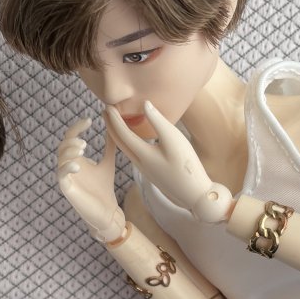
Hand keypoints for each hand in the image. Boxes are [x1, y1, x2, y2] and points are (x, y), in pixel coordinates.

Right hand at [57, 118, 125, 241]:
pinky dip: (67, 168)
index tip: (90, 120)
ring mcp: (67, 177)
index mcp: (76, 158)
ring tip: (82, 149)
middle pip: (63, 147)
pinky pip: (62, 176)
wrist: (107, 211)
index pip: (71, 137)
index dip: (78, 127)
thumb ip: (109, 146)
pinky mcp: (67, 189)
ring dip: (69, 152)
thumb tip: (113, 126)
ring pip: (60, 159)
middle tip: (85, 143)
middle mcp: (69, 166)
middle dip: (72, 141)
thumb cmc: (104, 189)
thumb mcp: (108, 162)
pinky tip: (77, 165)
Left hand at [105, 101, 232, 222]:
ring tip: (115, 123)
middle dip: (110, 126)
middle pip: (119, 142)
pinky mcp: (152, 174)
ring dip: (118, 135)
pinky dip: (128, 144)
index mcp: (142, 155)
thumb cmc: (187, 165)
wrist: (195, 195)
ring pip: (126, 150)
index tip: (108, 105)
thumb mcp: (174, 139)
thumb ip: (158, 121)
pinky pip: (134, 155)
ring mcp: (145, 170)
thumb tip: (145, 104)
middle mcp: (139, 164)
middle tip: (104, 111)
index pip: (122, 133)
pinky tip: (134, 141)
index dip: (114, 118)